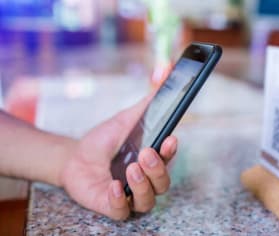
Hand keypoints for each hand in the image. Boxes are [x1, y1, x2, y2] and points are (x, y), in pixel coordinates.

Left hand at [59, 97, 177, 219]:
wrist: (75, 157)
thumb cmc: (103, 141)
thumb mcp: (123, 120)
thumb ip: (145, 105)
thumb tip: (165, 78)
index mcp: (151, 160)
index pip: (168, 159)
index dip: (171, 152)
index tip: (170, 139)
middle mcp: (145, 180)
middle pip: (162, 183)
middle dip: (157, 170)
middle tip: (146, 153)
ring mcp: (130, 195)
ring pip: (148, 201)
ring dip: (143, 185)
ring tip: (132, 168)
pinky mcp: (112, 206)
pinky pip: (122, 211)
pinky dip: (120, 200)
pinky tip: (114, 186)